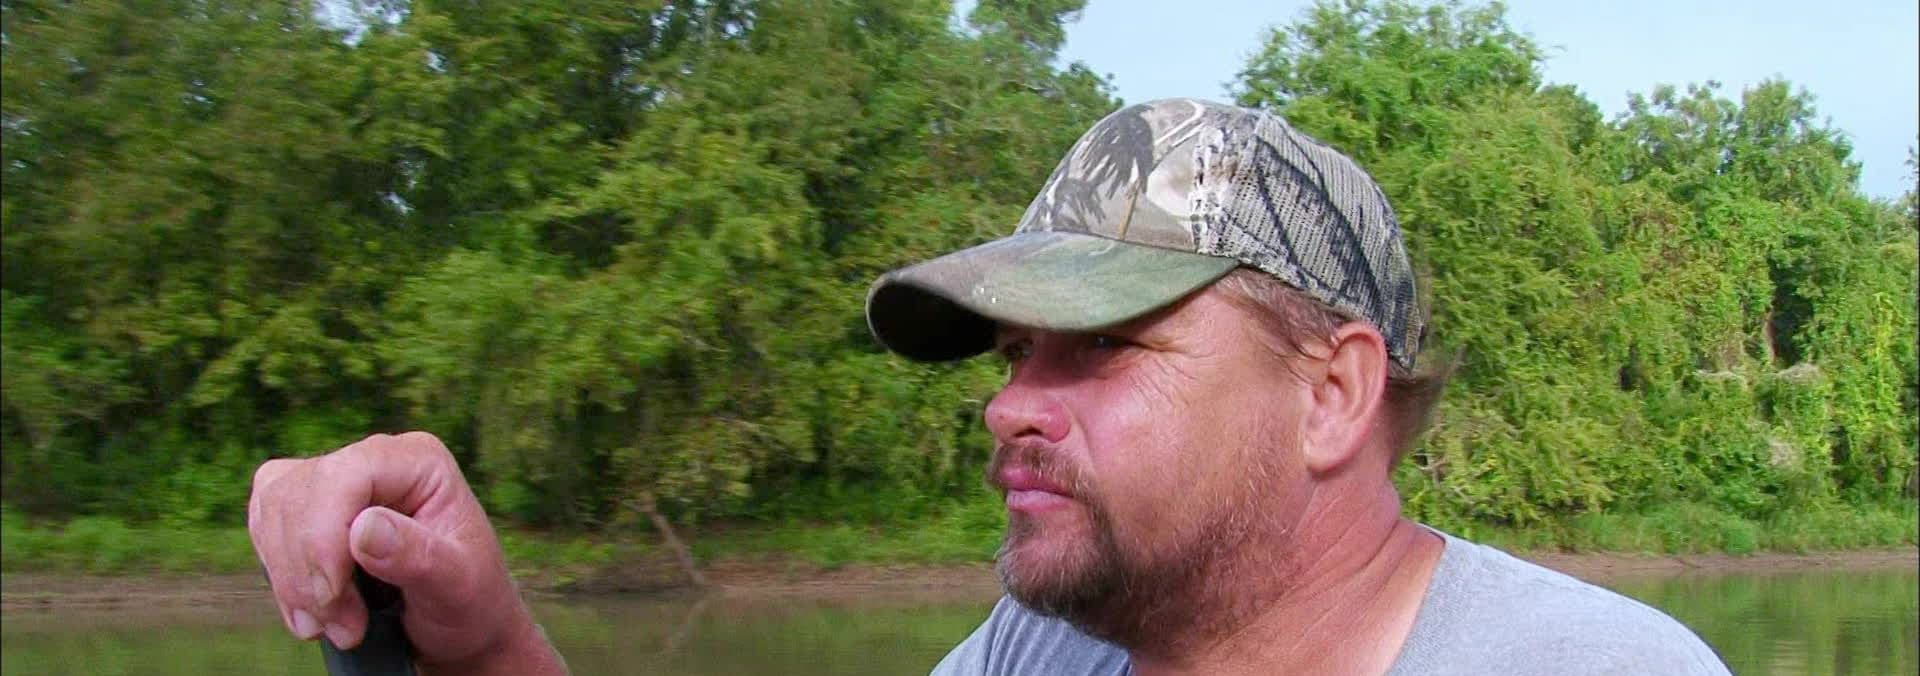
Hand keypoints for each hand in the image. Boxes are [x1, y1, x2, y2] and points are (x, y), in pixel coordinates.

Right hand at [248, 431, 564, 674]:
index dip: (323, 535)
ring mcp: (337, 482)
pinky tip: (313, 614)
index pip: (346, 474)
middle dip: (307, 570)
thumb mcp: (459, 585)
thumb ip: (418, 556)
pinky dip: (282, 580)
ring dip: (292, 580)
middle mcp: (374, 460)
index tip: (332, 596)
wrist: (455, 623)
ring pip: (274, 510)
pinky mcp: (309, 510)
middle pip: (300, 494)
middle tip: (344, 627)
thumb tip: (363, 528)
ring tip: (333, 626)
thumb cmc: (468, 600)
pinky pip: (266, 529)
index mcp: (418, 461)